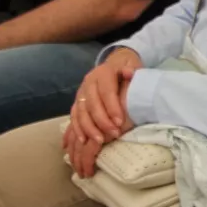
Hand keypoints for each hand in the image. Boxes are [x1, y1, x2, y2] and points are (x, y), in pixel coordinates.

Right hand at [65, 49, 138, 174]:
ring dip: (89, 128)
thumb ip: (131, 71)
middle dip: (102, 121)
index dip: (112, 107)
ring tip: (100, 141)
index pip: (106, 92)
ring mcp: (81, 93)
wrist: (116, 64)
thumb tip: (129, 73)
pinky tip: (83, 140)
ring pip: (81, 112)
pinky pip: (74, 117)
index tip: (120, 122)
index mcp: (103, 73)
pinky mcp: (77, 103)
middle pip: (91, 104)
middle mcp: (88, 82)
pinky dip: (77, 129)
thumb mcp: (133, 66)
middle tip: (114, 134)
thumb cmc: (128, 70)